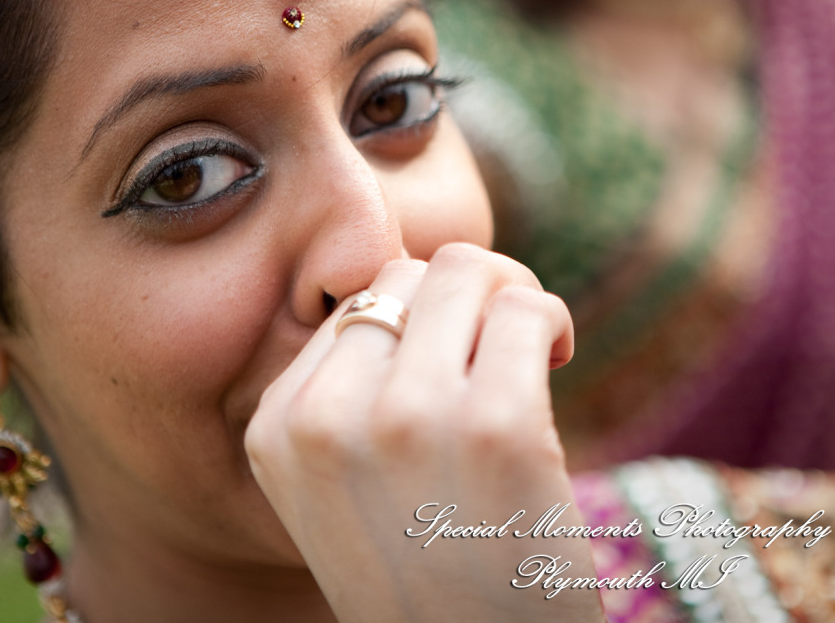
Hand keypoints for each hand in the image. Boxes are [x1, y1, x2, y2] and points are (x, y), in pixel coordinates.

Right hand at [245, 244, 603, 622]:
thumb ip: (347, 390)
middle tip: (497, 347)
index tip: (446, 368)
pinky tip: (557, 361)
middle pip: (407, 271)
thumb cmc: (423, 567)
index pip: (352, 305)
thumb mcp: (339, 483)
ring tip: (527, 351)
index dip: (414, 323)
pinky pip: (528, 309)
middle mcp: (325, 418)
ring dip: (509, 297)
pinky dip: (551, 322)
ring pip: (467, 268)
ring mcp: (406, 420)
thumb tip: (416, 278)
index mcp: (277, 427)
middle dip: (463, 296)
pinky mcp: (496, 429)